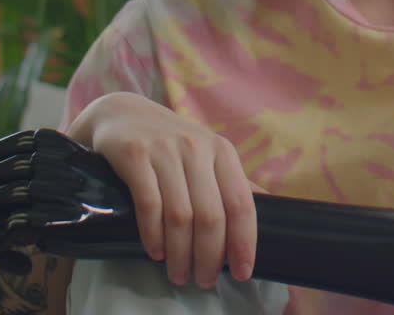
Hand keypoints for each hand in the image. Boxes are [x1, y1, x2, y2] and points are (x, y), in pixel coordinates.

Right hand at [65, 92, 256, 288]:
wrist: (121, 113)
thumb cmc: (170, 142)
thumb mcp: (206, 153)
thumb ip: (232, 181)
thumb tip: (271, 207)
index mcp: (222, 152)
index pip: (241, 203)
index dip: (244, 242)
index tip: (241, 273)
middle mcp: (197, 149)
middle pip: (211, 216)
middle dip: (209, 257)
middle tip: (203, 280)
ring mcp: (165, 151)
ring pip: (181, 216)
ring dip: (180, 254)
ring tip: (178, 274)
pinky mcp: (134, 155)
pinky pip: (149, 205)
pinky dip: (153, 235)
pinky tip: (155, 252)